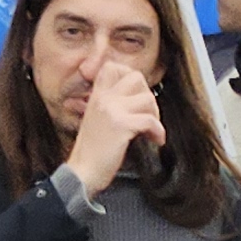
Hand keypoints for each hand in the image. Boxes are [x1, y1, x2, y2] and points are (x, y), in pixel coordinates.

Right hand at [60, 61, 165, 198]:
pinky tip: (155, 140)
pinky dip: (158, 131)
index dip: (129, 74)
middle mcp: (103, 99)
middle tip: (147, 114)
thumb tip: (137, 100)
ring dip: (155, 115)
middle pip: (135, 77)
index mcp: (96, 97)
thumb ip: (111, 107)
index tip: (136, 94)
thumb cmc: (91, 154)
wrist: (81, 174)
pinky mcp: (121, 126)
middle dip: (148, 95)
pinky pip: (150, 120)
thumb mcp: (96, 121)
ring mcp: (111, 110)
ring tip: (151, 130)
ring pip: (147, 97)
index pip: (112, 67)